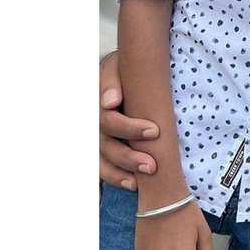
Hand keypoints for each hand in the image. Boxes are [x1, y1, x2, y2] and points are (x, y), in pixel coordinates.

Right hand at [100, 50, 158, 188]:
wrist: (126, 69)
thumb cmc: (124, 68)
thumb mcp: (118, 65)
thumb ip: (112, 80)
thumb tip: (110, 102)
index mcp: (98, 103)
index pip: (108, 121)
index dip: (130, 128)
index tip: (155, 131)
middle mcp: (94, 124)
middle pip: (106, 146)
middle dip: (129, 157)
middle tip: (152, 164)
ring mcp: (98, 138)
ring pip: (104, 161)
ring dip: (123, 172)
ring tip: (144, 179)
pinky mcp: (104, 149)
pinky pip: (104, 169)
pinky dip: (117, 178)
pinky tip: (133, 184)